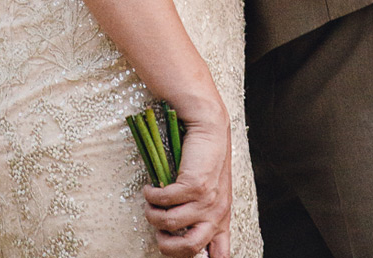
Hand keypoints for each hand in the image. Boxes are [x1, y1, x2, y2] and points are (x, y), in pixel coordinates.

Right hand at [143, 102, 231, 257]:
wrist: (210, 127)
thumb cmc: (207, 159)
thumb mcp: (212, 194)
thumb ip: (202, 216)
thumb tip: (179, 237)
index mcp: (222, 220)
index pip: (220, 256)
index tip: (177, 249)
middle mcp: (216, 214)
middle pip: (190, 249)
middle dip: (167, 246)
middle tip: (158, 232)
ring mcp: (207, 200)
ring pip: (170, 223)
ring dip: (153, 216)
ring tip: (150, 205)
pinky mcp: (195, 185)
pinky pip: (164, 201)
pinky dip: (151, 197)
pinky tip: (150, 189)